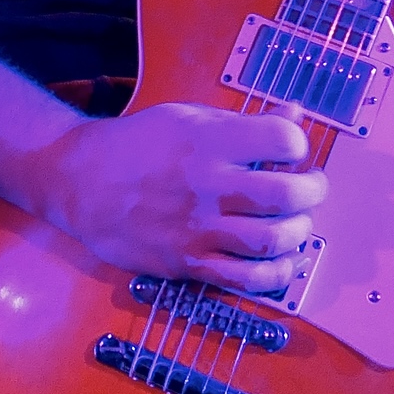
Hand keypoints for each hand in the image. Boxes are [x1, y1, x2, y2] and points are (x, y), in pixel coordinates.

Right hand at [11, 101, 323, 290]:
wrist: (80, 180)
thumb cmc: (136, 144)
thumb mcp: (187, 117)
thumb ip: (243, 122)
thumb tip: (292, 114)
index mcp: (207, 140)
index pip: (283, 141)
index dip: (298, 145)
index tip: (292, 151)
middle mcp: (206, 184)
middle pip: (287, 195)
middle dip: (313, 192)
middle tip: (311, 189)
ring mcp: (197, 228)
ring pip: (273, 240)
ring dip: (299, 232)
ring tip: (296, 223)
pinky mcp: (187, 263)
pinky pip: (246, 279)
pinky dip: (275, 274)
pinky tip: (280, 260)